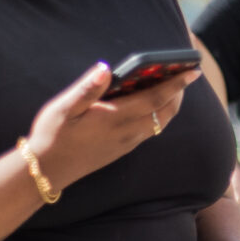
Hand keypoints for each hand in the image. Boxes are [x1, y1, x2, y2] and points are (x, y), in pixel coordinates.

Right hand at [25, 62, 198, 192]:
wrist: (46, 172)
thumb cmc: (52, 136)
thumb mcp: (63, 108)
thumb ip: (87, 88)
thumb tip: (106, 68)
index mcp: (115, 118)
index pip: (156, 98)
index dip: (177, 84)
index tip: (193, 71)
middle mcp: (127, 132)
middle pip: (166, 111)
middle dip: (179, 92)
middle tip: (186, 72)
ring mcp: (126, 143)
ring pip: (160, 122)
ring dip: (171, 104)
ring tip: (173, 85)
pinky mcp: (122, 149)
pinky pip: (150, 130)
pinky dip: (159, 114)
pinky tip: (150, 104)